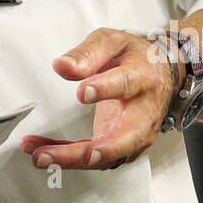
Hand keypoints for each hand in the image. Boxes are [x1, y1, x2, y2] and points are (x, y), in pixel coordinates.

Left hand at [19, 28, 175, 171]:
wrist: (161, 75)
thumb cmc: (136, 59)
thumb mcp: (113, 42)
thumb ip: (87, 53)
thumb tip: (62, 66)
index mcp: (143, 79)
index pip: (126, 84)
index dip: (105, 89)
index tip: (82, 92)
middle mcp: (144, 114)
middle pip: (122, 139)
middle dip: (92, 151)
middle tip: (62, 154)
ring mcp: (135, 136)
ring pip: (107, 157)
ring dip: (71, 160)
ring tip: (41, 156)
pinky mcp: (123, 148)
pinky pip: (94, 158)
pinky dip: (67, 159)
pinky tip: (43, 152)